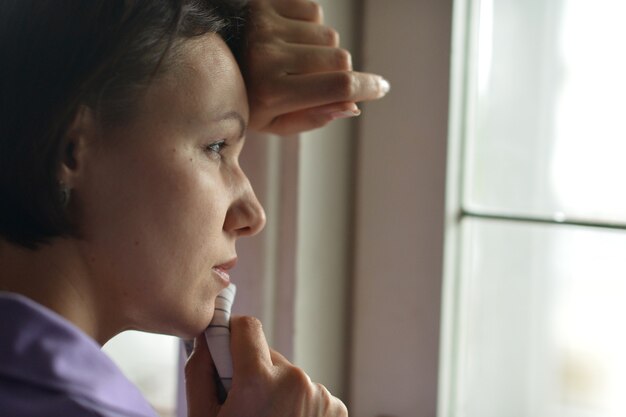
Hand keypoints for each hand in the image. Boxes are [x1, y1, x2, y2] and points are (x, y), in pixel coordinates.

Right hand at [185, 316, 347, 416]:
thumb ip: (201, 372)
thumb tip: (207, 340)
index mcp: (259, 381)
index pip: (247, 327)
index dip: (231, 334)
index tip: (225, 346)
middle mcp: (296, 380)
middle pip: (267, 355)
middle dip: (252, 371)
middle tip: (243, 404)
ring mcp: (321, 395)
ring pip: (288, 376)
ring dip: (276, 390)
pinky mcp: (337, 408)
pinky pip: (308, 392)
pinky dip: (297, 404)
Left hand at [242, 0, 389, 134]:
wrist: (205, 60)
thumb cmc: (245, 95)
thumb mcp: (273, 122)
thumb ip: (313, 117)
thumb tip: (352, 105)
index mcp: (271, 93)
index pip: (338, 86)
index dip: (368, 87)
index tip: (382, 88)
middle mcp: (268, 56)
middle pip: (339, 58)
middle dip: (339, 71)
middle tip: (318, 79)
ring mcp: (265, 25)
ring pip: (328, 33)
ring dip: (321, 48)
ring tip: (295, 57)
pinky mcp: (265, 3)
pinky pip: (312, 10)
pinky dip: (309, 24)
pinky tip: (288, 36)